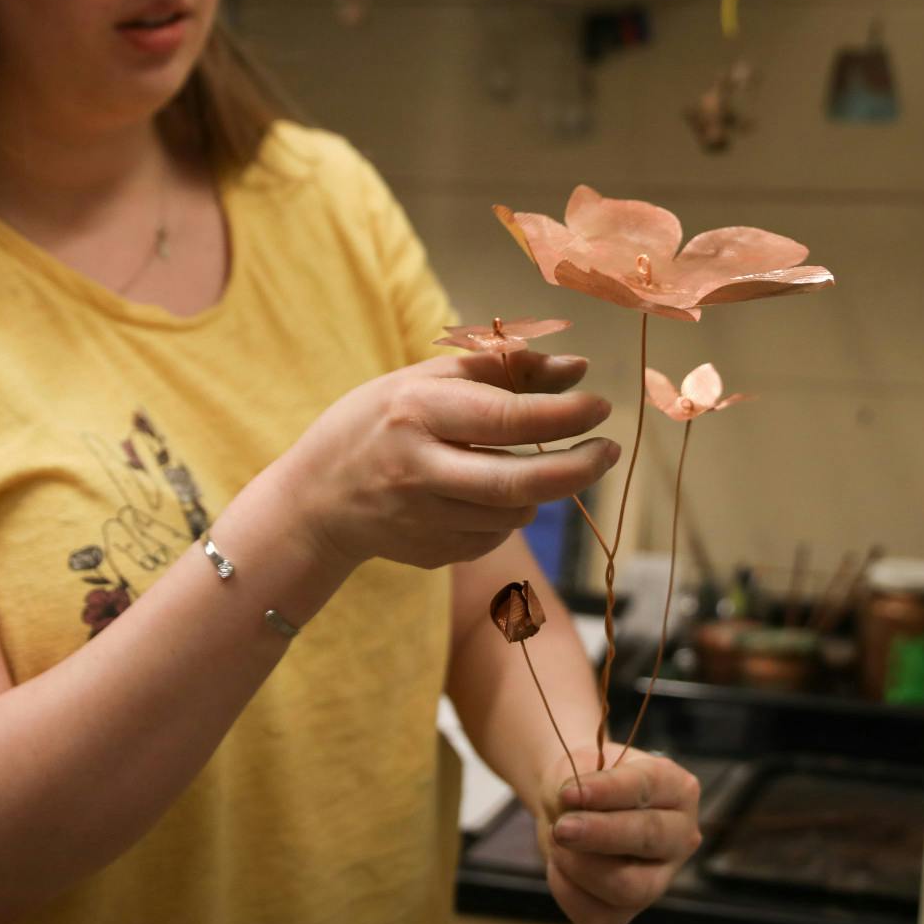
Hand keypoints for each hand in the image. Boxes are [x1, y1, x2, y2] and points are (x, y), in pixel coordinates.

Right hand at [275, 351, 617, 572]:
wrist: (314, 500)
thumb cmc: (378, 422)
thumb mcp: (426, 379)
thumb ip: (504, 369)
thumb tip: (579, 368)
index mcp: (417, 413)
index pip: (506, 418)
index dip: (564, 415)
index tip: (601, 406)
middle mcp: (420, 470)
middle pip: (519, 483)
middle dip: (578, 468)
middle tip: (609, 451)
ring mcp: (424, 520)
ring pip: (516, 513)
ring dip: (537, 488)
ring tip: (519, 463)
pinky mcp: (433, 554)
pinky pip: (496, 536)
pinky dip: (505, 513)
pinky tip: (478, 494)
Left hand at [535, 747, 702, 923]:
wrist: (571, 809)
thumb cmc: (584, 784)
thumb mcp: (578, 768)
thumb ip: (576, 786)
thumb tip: (570, 812)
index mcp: (678, 789)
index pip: (647, 787)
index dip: (607, 791)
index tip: (568, 793)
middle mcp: (680, 836)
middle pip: (648, 838)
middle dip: (600, 834)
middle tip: (561, 828)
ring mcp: (660, 879)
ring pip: (629, 887)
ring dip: (581, 866)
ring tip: (555, 841)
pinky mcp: (629, 912)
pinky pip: (600, 915)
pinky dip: (568, 891)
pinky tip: (558, 865)